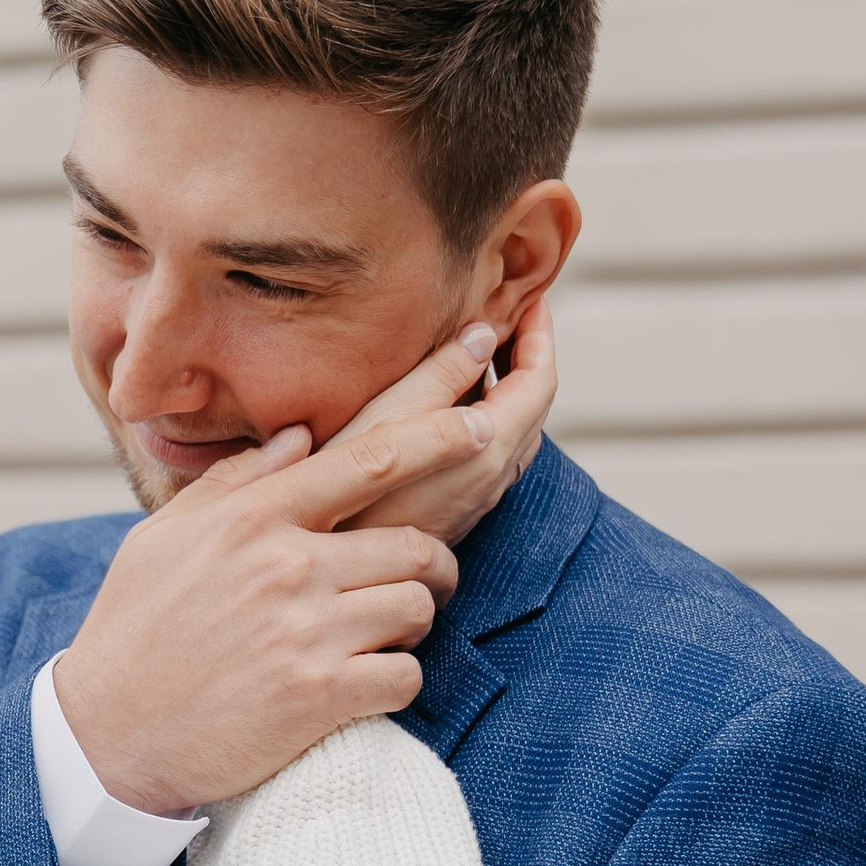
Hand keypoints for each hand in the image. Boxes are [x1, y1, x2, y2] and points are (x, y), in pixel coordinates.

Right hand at [53, 302, 556, 816]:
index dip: (440, 437)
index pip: (370, 459)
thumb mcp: (163, 538)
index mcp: (253, 517)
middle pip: (417, 543)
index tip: (482, 425)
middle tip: (423, 585)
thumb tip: (297, 437)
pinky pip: (406, 675)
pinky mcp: (321, 696)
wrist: (109, 735)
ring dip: (411, 625)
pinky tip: (364, 686)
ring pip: (417, 607)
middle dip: (433, 566)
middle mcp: (287, 565)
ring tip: (381, 638)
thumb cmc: (133, 630)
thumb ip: (234, 483)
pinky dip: (397, 681)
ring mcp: (307, 631)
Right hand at [334, 292, 554, 547]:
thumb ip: (441, 373)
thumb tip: (484, 334)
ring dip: (511, 390)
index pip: (539, 382)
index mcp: (489, 448)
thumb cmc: (344, 492)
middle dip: (528, 357)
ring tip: (485, 353)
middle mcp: (493, 479)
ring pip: (516, 435)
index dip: (540, 336)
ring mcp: (477, 502)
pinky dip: (493, 419)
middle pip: (534, 408)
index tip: (532, 300)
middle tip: (512, 316)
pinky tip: (456, 407)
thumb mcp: (387, 416)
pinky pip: (495, 456)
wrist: (324, 565)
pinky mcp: (457, 516)